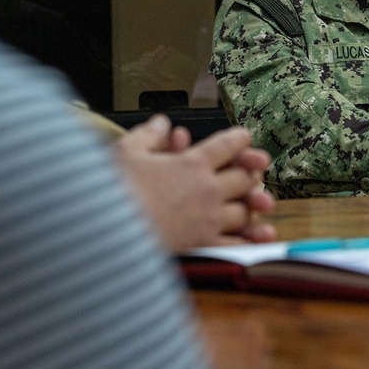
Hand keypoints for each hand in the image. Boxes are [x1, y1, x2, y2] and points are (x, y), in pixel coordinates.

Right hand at [115, 116, 275, 253]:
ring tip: (258, 204)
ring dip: (252, 206)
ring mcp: (209, 220)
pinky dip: (252, 239)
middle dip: (250, 173)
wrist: (106, 230)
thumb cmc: (114, 188)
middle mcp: (208, 190)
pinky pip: (238, 242)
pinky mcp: (204, 246)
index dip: (240, 139)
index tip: (244, 138)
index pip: (228, 145)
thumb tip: (161, 123)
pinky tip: (262, 236)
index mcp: (193, 163)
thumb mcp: (127, 151)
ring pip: (245, 211)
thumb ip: (148, 135)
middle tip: (254, 173)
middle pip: (244, 178)